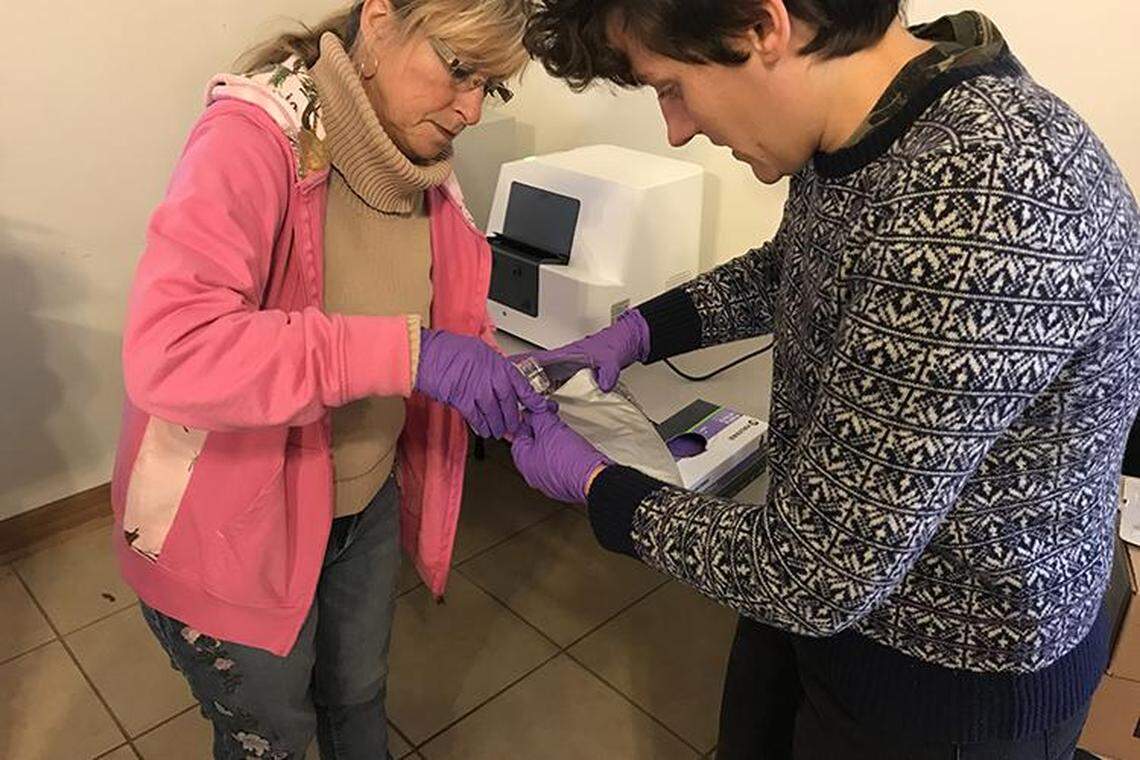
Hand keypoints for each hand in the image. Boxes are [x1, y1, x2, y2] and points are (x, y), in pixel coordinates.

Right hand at [415, 329, 552, 438]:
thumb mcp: (481, 352)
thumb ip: (495, 367)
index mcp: (500, 366)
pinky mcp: (465, 402)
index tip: (539, 409)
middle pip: (509, 405)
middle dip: (513, 419)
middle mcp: (493, 379)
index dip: (533, 401)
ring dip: (498, 425)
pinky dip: (481, 425)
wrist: (431, 355)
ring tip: (499, 431)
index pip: (523, 386)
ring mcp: (479, 391)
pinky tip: (484, 430)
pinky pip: (478, 418)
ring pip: (495, 415)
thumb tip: (503, 378)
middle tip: (515, 425)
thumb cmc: (452, 350)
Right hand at [511, 309, 648, 392]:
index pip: (537, 360)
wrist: (619, 345)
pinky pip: (543, 385)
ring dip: (520, 387)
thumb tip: (604, 383)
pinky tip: (526, 402)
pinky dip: (533, 392)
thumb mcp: (610, 361)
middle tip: (498, 392)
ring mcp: (559, 369)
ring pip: (533, 378)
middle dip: (512, 379)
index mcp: (564, 356)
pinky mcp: (563, 376)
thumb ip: (607, 372)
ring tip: (505, 401)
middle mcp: (558, 362)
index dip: (520, 367)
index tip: (505, 373)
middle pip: (529, 370)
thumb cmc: (611, 348)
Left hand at [511, 411, 610, 503]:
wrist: (594, 479)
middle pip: (533, 444)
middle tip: (552, 418)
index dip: (528, 419)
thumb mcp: (550, 427)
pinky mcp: (564, 482)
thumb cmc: (571, 460)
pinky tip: (572, 445)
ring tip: (565, 431)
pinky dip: (564, 452)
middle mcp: (533, 474)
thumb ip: (538, 417)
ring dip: (554, 439)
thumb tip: (533, 413)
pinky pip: (559, 462)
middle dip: (542, 428)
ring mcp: (549, 480)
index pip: (518, 435)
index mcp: (524, 462)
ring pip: (547, 453)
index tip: (537, 412)